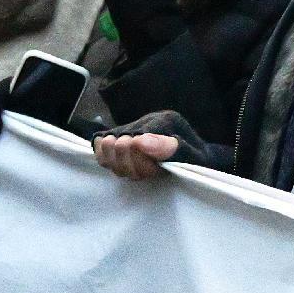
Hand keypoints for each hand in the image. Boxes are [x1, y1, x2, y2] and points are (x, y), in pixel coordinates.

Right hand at [92, 109, 231, 178]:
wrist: (195, 157)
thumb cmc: (194, 158)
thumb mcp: (190, 154)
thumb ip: (168, 147)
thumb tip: (138, 141)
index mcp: (163, 121)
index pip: (134, 143)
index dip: (143, 164)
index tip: (158, 170)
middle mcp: (143, 120)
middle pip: (118, 146)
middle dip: (134, 167)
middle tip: (151, 171)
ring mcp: (129, 127)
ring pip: (106, 148)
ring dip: (122, 167)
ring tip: (140, 169)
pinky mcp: (117, 136)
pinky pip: (98, 147)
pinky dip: (108, 161)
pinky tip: (125, 166)